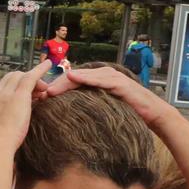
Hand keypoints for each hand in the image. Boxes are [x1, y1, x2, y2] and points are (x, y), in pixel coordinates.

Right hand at [0, 62, 51, 153]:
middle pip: (11, 77)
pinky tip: (48, 65)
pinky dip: (40, 69)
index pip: (2, 87)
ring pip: (20, 76)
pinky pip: (31, 77)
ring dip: (33, 79)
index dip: (15, 86)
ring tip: (43, 89)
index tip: (25, 92)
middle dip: (24, 79)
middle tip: (37, 91)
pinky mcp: (19, 95)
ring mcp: (5, 93)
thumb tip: (8, 123)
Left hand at [43, 61, 172, 127]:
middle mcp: (101, 74)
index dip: (54, 87)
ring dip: (65, 82)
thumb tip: (61, 115)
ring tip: (51, 89)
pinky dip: (87, 78)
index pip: (69, 80)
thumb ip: (83, 106)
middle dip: (55, 84)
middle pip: (72, 76)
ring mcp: (111, 77)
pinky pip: (100, 79)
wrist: (150, 114)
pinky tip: (75, 78)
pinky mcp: (120, 83)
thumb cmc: (123, 112)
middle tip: (40, 93)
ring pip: (83, 76)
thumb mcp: (98, 108)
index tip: (38, 96)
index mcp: (94, 79)